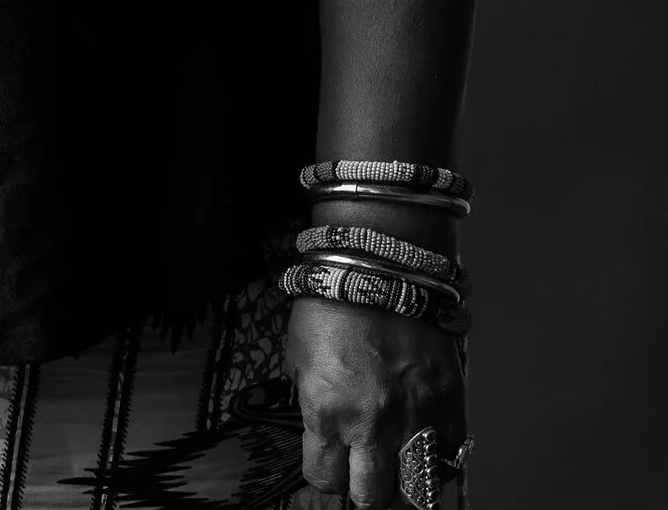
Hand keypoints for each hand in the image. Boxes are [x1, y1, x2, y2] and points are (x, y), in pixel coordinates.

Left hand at [285, 296, 465, 507]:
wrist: (380, 262)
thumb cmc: (334, 300)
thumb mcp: (300, 354)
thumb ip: (311, 400)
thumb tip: (323, 427)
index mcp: (327, 412)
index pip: (324, 479)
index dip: (325, 474)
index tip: (330, 464)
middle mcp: (371, 424)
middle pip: (372, 497)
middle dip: (365, 489)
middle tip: (366, 472)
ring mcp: (414, 416)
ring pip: (416, 489)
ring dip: (406, 484)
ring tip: (400, 470)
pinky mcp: (447, 402)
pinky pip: (450, 456)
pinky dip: (440, 460)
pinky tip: (427, 448)